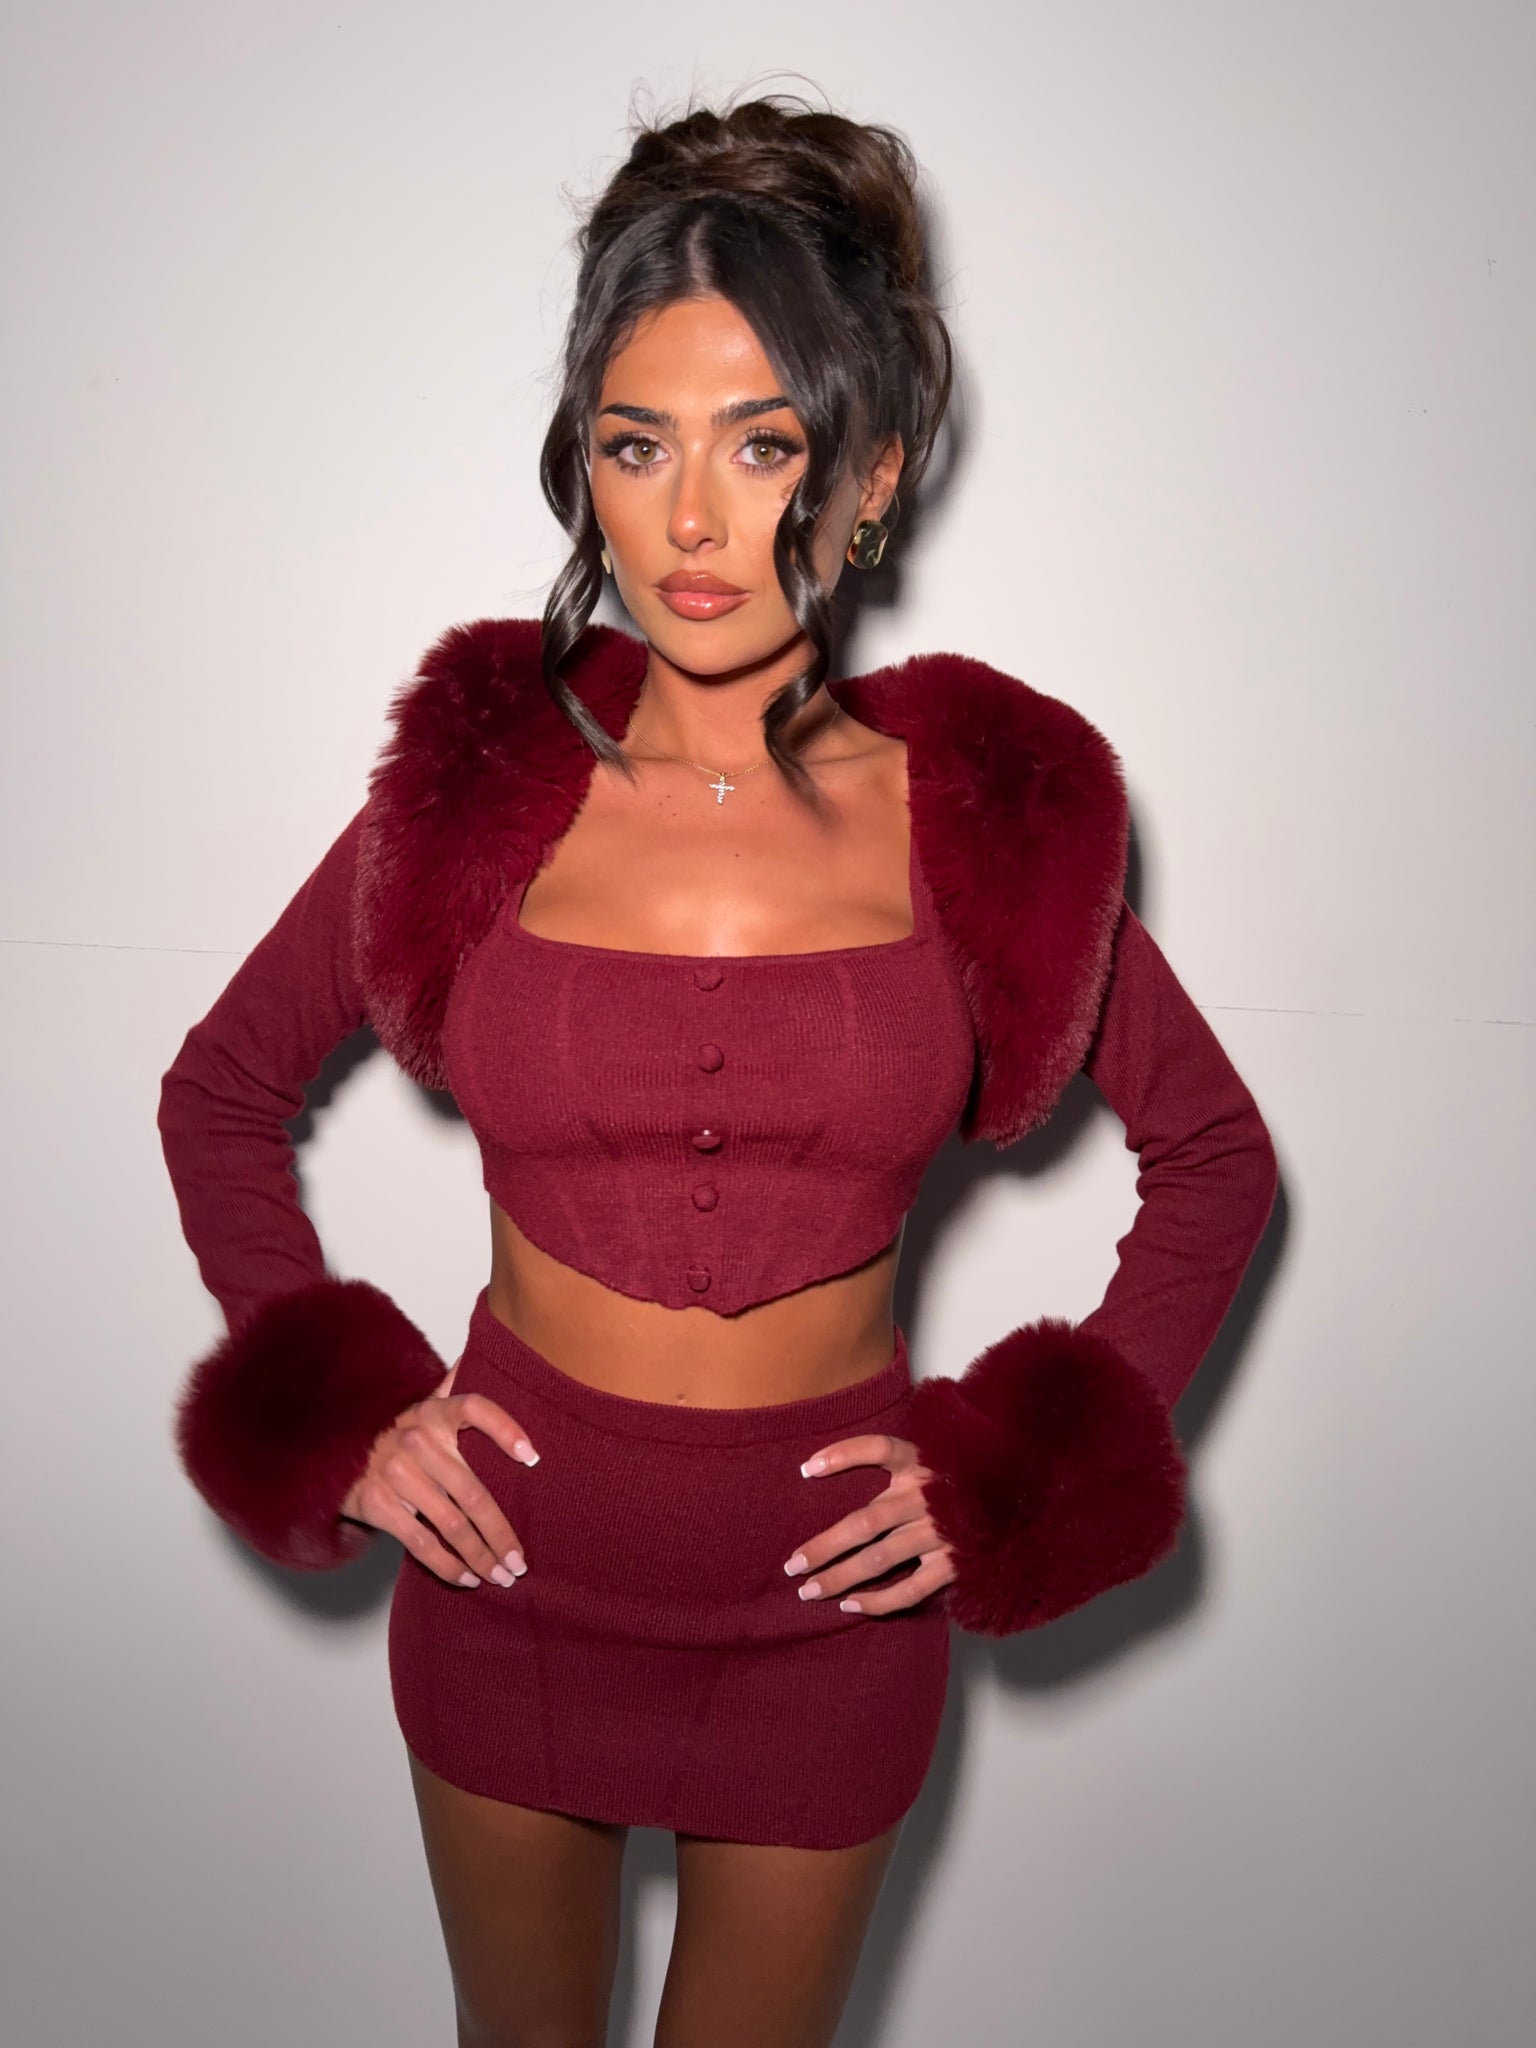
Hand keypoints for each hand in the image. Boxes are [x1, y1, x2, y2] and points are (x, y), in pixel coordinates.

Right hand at [339, 1361, 539, 1589]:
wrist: (336, 1456)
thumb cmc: (401, 1435)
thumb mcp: (425, 1405)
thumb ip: (457, 1386)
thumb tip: (490, 1352)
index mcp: (434, 1413)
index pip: (475, 1409)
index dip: (506, 1430)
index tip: (533, 1458)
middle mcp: (416, 1440)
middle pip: (472, 1491)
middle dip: (500, 1532)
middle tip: (521, 1561)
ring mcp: (395, 1475)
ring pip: (450, 1523)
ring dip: (480, 1555)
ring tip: (502, 1575)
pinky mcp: (378, 1506)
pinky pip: (421, 1542)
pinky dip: (448, 1565)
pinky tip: (468, 1577)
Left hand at [784, 1431, 956, 1615]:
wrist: (1016, 1503)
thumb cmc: (956, 1480)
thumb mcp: (932, 1456)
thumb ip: (896, 1462)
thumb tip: (830, 1467)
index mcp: (921, 1463)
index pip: (879, 1447)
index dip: (842, 1455)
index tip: (805, 1469)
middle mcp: (927, 1497)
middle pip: (866, 1522)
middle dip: (825, 1546)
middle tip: (792, 1565)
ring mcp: (940, 1533)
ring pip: (880, 1559)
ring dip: (841, 1577)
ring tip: (809, 1590)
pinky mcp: (953, 1564)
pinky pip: (910, 1590)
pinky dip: (879, 1601)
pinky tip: (851, 1605)